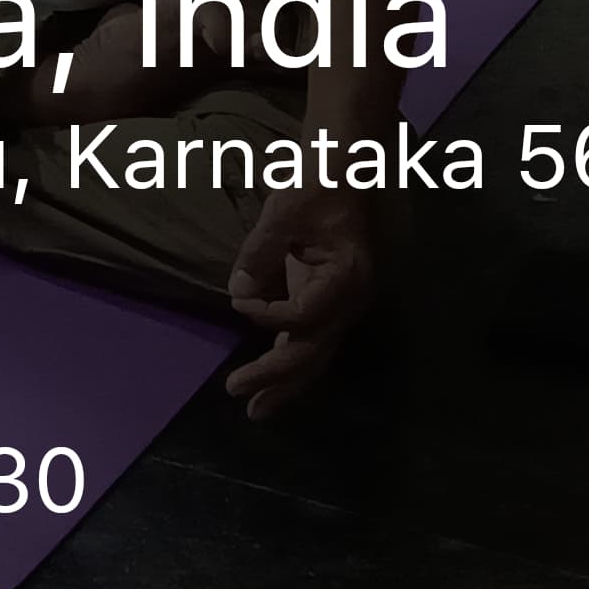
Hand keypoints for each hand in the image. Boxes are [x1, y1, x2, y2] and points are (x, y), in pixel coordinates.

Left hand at [222, 190, 380, 419]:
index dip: (269, 314)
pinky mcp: (326, 305)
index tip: (242, 297)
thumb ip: (261, 252)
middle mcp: (349, 302)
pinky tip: (270, 384)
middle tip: (240, 397)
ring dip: (285, 383)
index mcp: (346, 279)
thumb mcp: (285, 212)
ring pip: (315, 355)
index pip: (304, 316)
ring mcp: (340, 307)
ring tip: (256, 411)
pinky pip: (310, 342)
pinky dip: (290, 364)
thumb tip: (238, 290)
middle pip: (313, 351)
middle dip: (276, 377)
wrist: (343, 177)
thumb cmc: (317, 190)